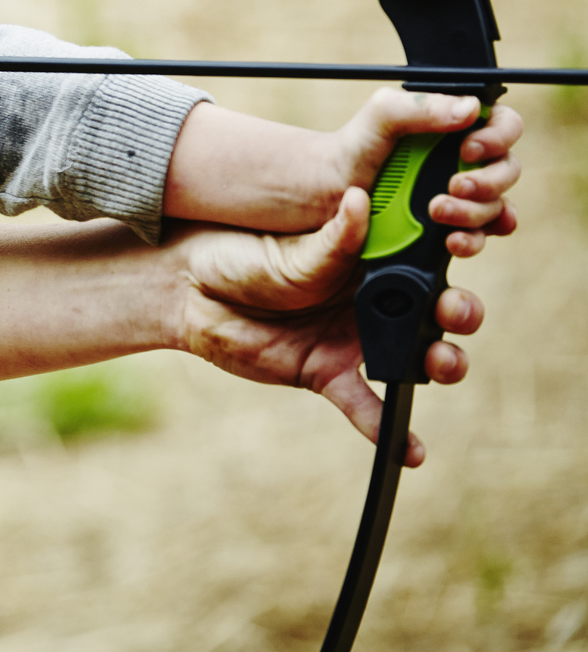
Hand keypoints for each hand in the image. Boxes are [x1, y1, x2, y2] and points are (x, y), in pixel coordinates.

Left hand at [168, 186, 488, 465]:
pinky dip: (388, 433)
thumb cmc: (242, 253)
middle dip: (458, 315)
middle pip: (435, 313)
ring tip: (442, 366)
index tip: (460, 255)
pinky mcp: (326, 373)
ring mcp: (353, 340)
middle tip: (452, 315)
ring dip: (440, 364)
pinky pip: (365, 406)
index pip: (427, 262)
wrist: (191, 291)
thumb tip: (358, 198)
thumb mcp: (292, 246)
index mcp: (372, 259)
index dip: (452, 263)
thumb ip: (333, 237)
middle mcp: (373, 301)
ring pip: (413, 359)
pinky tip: (410, 453)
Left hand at [327, 89, 521, 252]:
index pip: (503, 124)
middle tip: (455, 185)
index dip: (499, 136)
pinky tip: (452, 240)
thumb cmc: (356, 146)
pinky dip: (472, 240)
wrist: (331, 192)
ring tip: (437, 210)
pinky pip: (481, 236)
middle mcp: (467, 161)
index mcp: (457, 127)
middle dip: (488, 180)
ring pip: (496, 206)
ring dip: (474, 211)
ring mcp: (463, 196)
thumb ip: (421, 107)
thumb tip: (471, 109)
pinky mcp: (452, 225)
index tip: (469, 149)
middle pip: (507, 170)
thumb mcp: (382, 116)